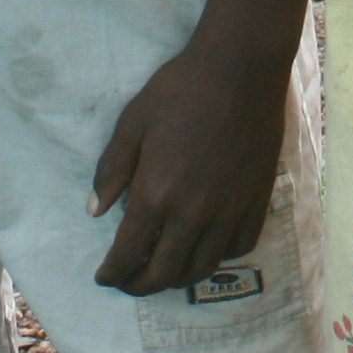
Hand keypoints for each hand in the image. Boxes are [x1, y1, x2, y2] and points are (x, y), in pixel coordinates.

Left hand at [88, 37, 288, 292]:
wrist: (240, 68)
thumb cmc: (180, 89)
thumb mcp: (132, 123)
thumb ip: (112, 169)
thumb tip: (95, 210)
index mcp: (156, 193)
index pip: (128, 252)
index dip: (113, 272)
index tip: (104, 277)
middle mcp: (193, 212)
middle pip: (164, 271)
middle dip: (140, 285)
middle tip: (129, 282)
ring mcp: (229, 209)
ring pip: (202, 267)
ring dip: (178, 279)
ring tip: (165, 273)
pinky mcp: (257, 200)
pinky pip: (239, 246)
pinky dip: (220, 257)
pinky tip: (207, 248)